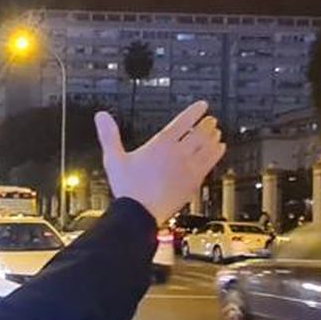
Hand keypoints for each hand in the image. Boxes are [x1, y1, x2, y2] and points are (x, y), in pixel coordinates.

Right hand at [94, 101, 224, 221]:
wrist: (139, 213)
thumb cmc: (128, 189)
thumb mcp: (114, 158)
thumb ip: (109, 135)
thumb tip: (101, 117)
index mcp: (161, 144)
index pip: (183, 121)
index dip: (195, 111)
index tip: (202, 106)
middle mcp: (178, 153)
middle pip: (200, 132)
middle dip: (207, 124)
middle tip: (211, 119)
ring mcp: (188, 168)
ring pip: (208, 146)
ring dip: (213, 137)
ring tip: (217, 132)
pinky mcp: (194, 181)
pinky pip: (211, 162)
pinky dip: (217, 153)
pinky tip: (219, 150)